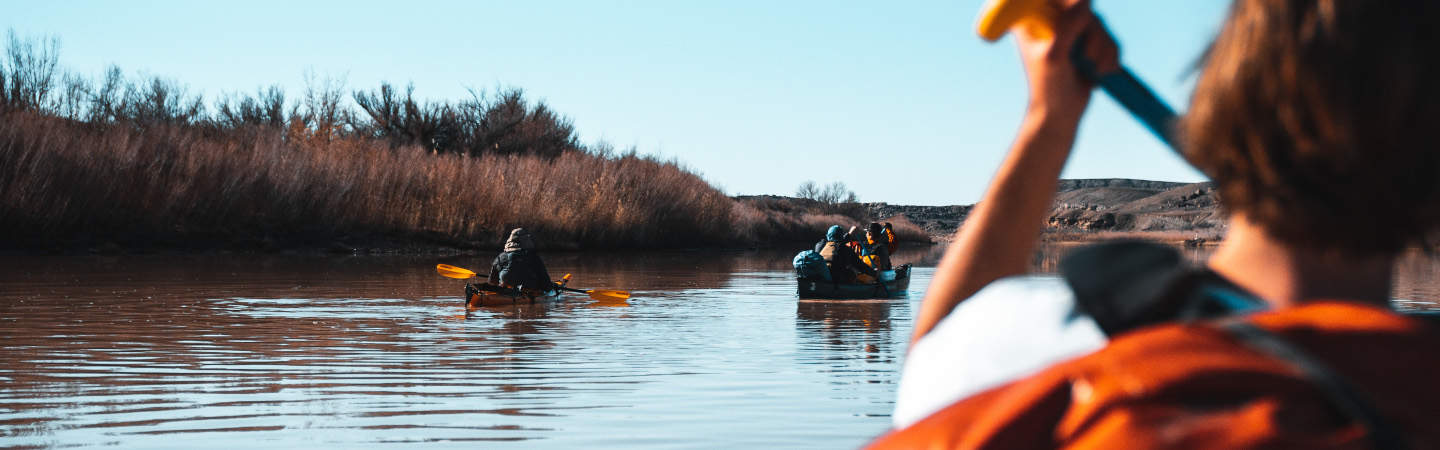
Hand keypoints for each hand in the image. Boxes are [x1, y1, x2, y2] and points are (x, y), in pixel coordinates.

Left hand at [1015, 0, 1118, 119]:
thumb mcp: (1055, 54)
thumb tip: (1085, 0)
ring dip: (1103, 48)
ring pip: (1099, 22)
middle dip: (1093, 35)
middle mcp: (1048, 19)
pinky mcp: (1086, 41)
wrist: (1060, 112)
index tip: (1077, 29)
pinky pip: (1108, 36)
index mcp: (1031, 17)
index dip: (1076, 7)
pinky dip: (1110, 55)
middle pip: (1083, 7)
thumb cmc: (1049, 86)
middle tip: (1086, 57)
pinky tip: (1099, 72)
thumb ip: (1067, 26)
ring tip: (1092, 69)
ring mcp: (1068, 29)